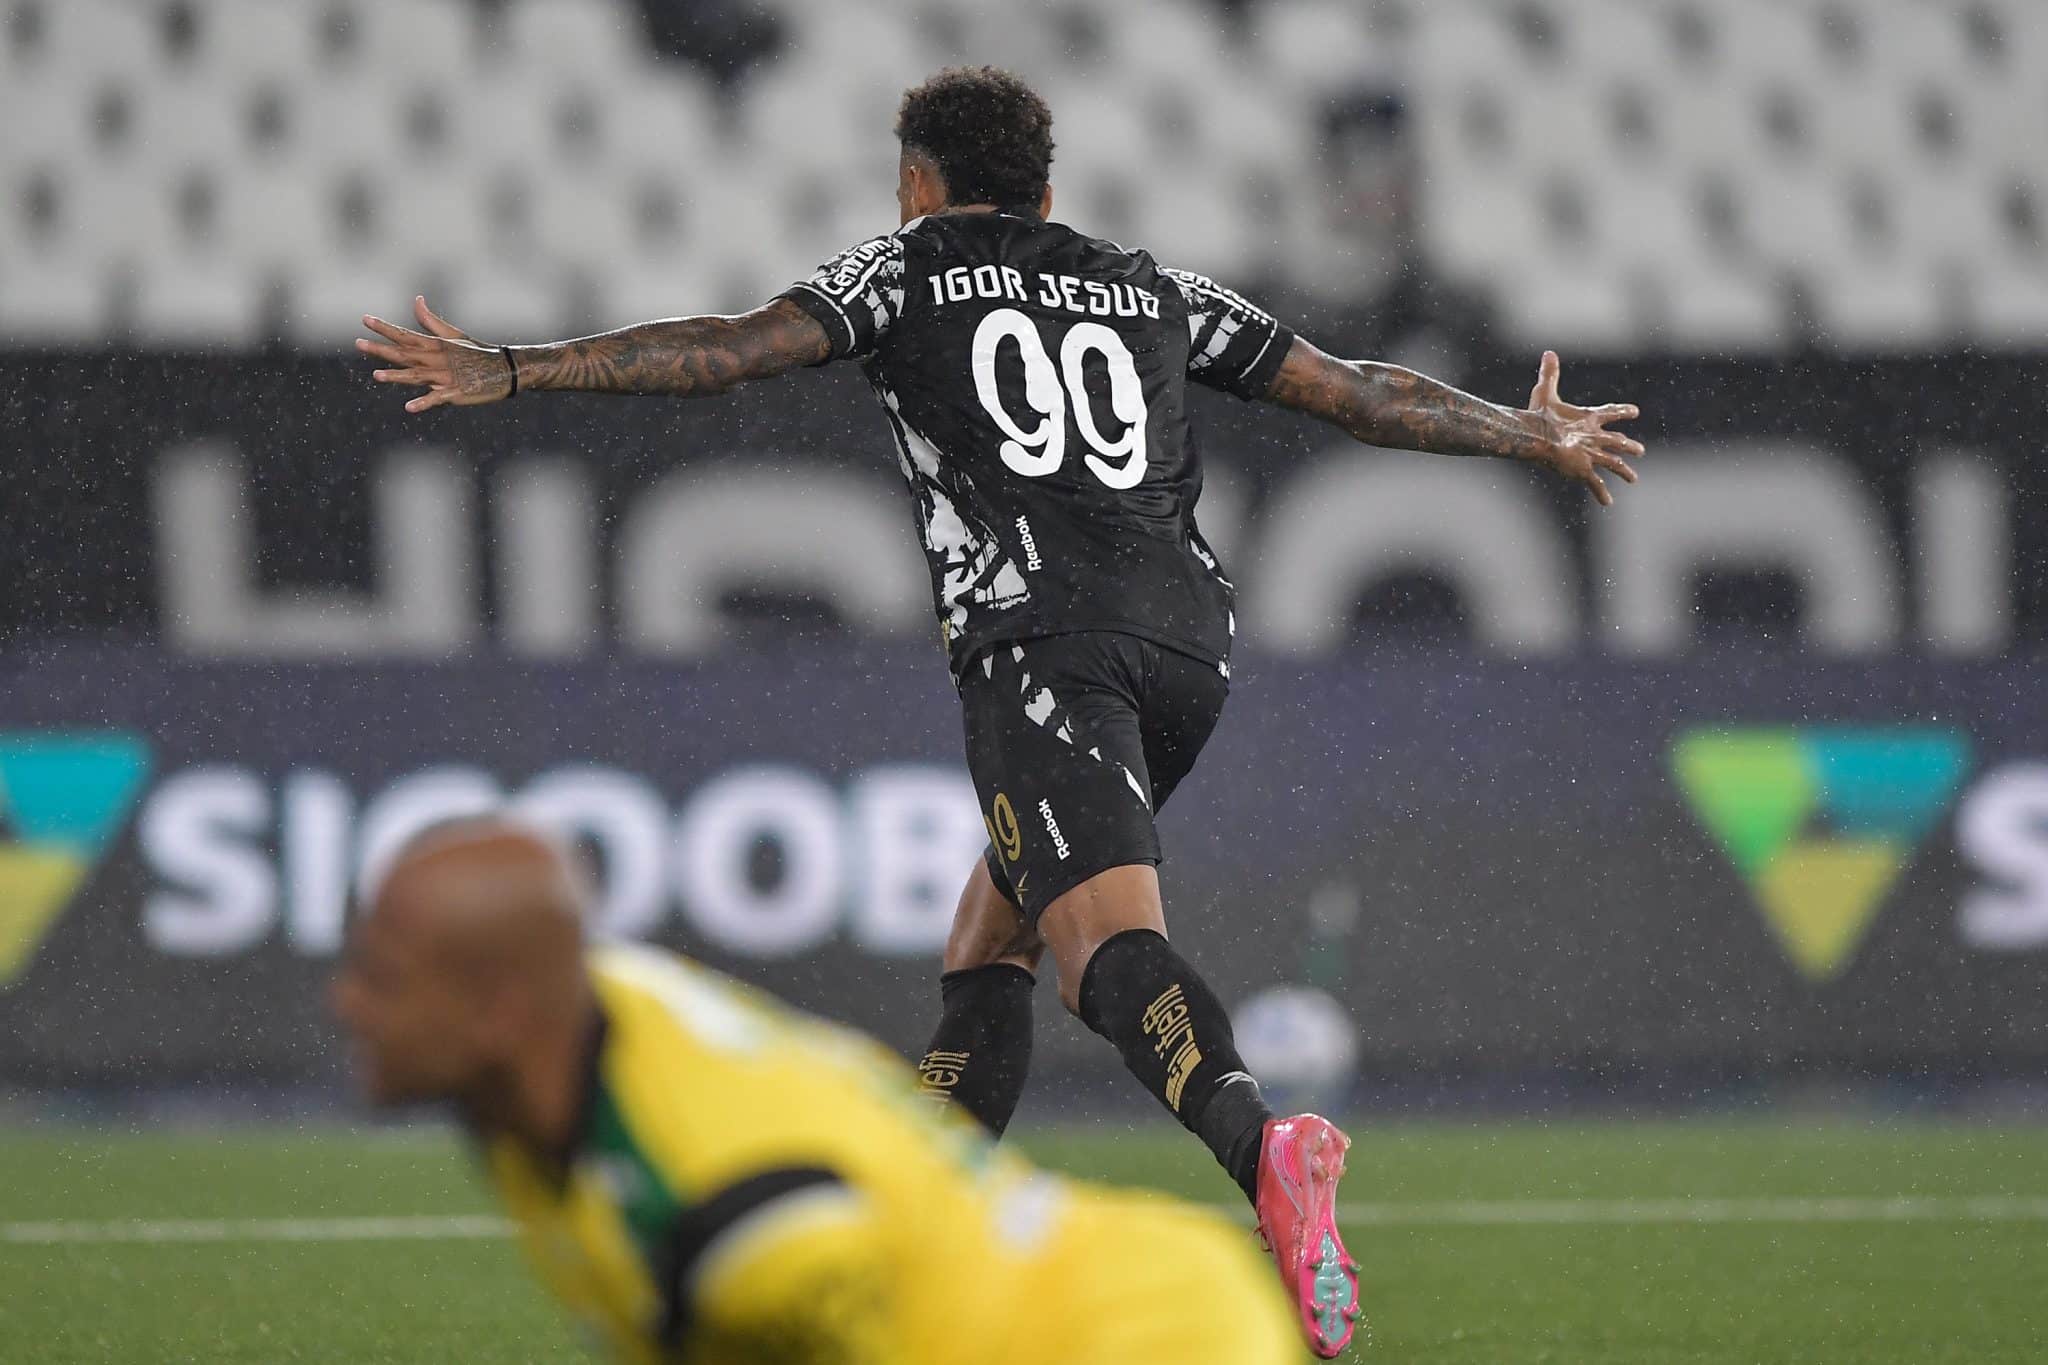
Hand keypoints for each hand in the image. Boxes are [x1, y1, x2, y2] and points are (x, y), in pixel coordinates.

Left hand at [356, 296, 512, 411]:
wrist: (505, 370)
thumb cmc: (478, 353)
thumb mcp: (454, 335)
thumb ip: (431, 321)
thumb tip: (417, 299)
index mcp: (436, 345)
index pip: (405, 335)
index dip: (385, 328)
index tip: (365, 319)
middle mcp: (437, 359)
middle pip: (404, 354)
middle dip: (381, 349)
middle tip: (358, 343)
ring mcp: (446, 377)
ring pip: (416, 376)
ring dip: (397, 376)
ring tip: (376, 375)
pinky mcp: (456, 393)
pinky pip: (437, 399)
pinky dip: (424, 402)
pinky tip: (409, 408)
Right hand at [1523, 351, 1642, 506]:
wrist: (1538, 437)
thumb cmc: (1540, 415)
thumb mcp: (1544, 393)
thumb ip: (1549, 374)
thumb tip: (1549, 352)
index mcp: (1588, 418)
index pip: (1611, 413)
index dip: (1623, 412)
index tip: (1635, 411)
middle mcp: (1595, 436)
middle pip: (1617, 442)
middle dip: (1629, 447)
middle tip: (1640, 451)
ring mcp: (1592, 454)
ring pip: (1614, 464)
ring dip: (1624, 471)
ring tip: (1634, 479)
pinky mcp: (1584, 470)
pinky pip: (1596, 484)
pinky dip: (1601, 493)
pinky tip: (1608, 503)